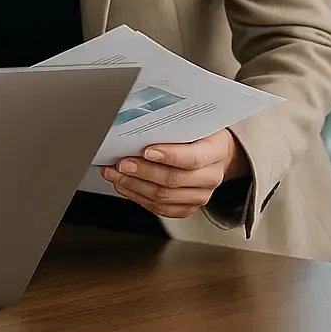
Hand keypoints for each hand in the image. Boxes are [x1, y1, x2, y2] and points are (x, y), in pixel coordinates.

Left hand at [101, 128, 249, 218]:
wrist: (215, 153)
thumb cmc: (200, 134)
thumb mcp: (193, 122)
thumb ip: (173, 127)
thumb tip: (140, 126)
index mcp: (215, 151)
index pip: (193, 158)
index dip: (168, 156)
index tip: (145, 151)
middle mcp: (210, 177)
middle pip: (174, 180)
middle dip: (142, 172)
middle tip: (121, 163)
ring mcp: (200, 196)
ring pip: (164, 198)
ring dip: (134, 186)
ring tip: (114, 174)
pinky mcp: (188, 207)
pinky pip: (161, 209)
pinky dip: (138, 197)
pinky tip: (124, 186)